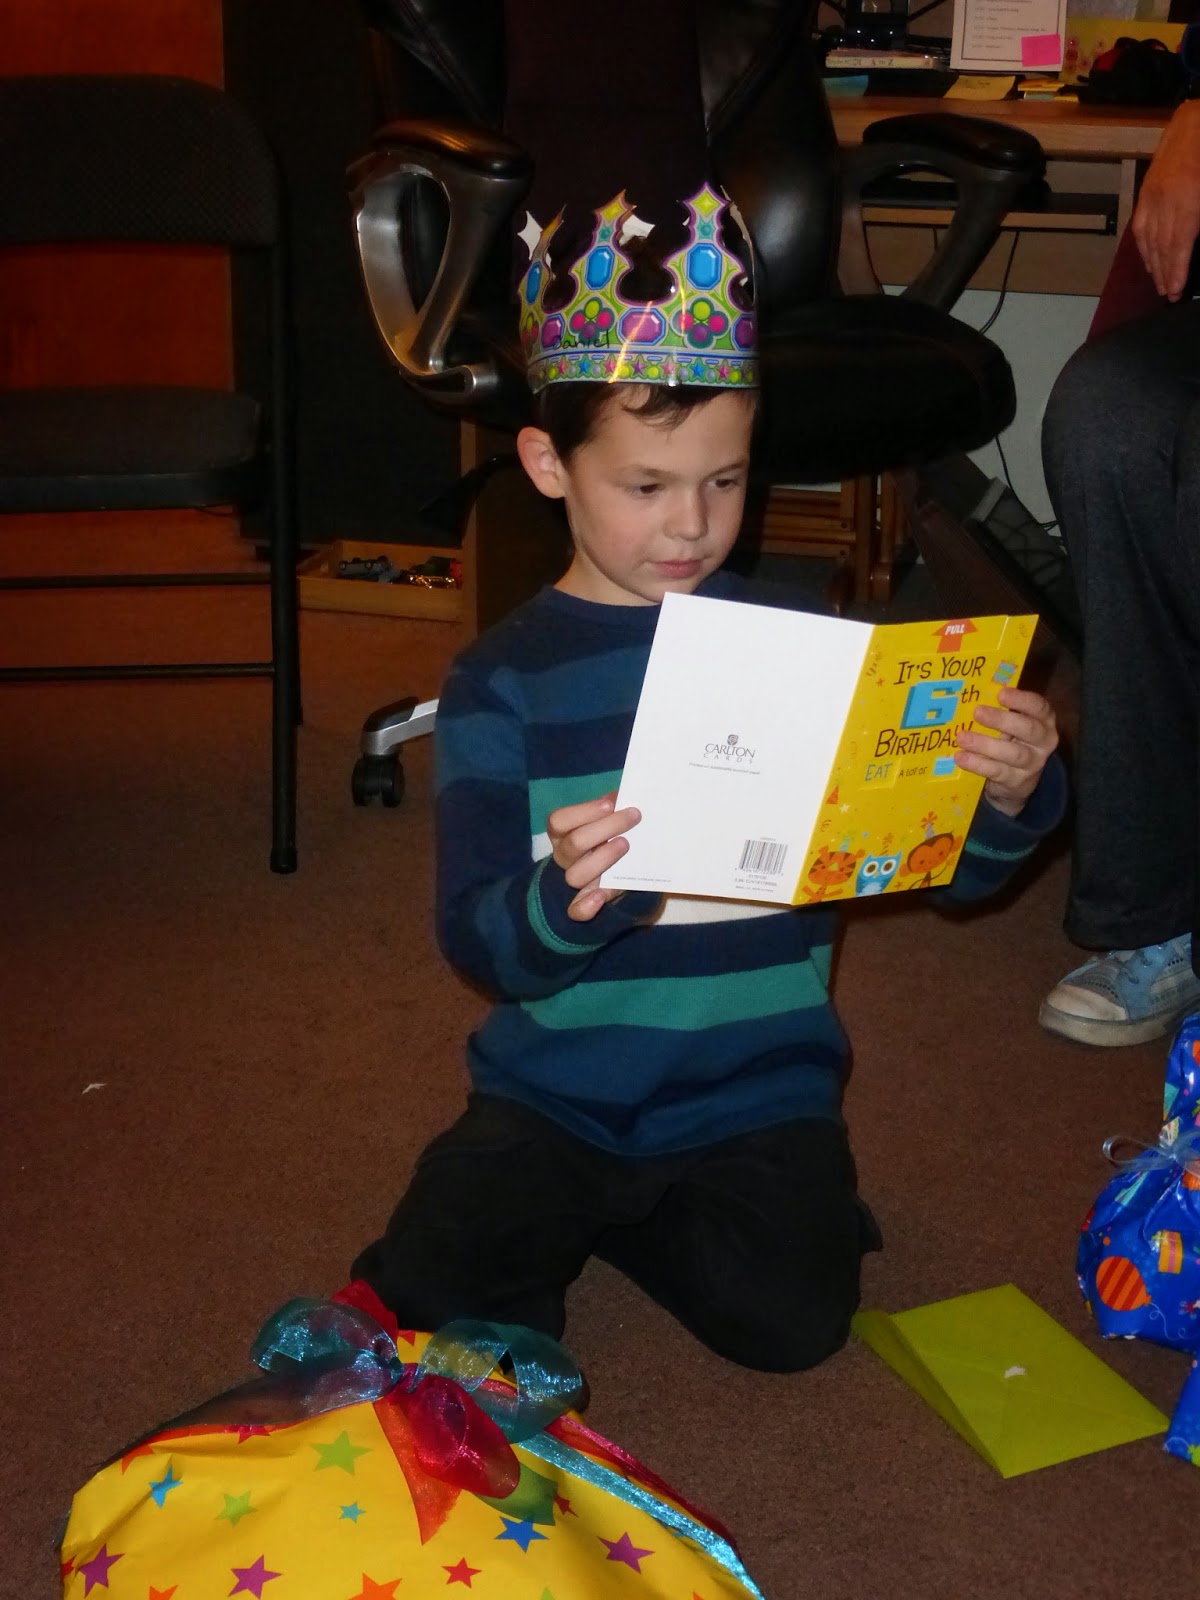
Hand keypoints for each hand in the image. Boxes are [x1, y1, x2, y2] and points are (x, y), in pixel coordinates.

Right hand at [546, 791, 640, 920]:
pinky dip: (585, 906)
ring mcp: (575, 879)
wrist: (617, 866)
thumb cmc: (609, 832)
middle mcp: (564, 856)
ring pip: (576, 875)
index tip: (611, 803)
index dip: (584, 811)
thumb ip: (614, 807)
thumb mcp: (608, 817)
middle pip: (574, 844)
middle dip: (605, 828)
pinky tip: (599, 898)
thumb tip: (629, 792)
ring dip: (602, 859)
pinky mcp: (585, 901)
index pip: (559, 821)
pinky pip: (576, 910)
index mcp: (562, 833)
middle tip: (633, 816)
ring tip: (626, 845)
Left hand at [954, 687, 1057, 817]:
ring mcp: (1032, 763)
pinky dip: (978, 764)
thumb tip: (971, 693)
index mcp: (1044, 721)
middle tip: (977, 712)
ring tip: (962, 737)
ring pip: (1013, 753)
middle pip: (1028, 729)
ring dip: (985, 744)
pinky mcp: (1016, 781)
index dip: (1022, 700)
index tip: (1001, 694)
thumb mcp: (1012, 724)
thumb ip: (1001, 710)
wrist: (1017, 781)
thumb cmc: (1011, 741)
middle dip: (1002, 720)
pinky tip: (961, 757)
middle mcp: (1044, 741)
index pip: (1039, 707)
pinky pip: (997, 771)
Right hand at [1131, 100, 1199, 300]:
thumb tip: (1194, 240)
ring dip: (1152, 263)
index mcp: (1188, 197)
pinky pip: (1141, 223)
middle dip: (1164, 272)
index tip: (1176, 293)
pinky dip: (1143, 245)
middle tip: (1168, 294)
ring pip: (1147, 237)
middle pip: (1161, 245)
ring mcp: (1153, 192)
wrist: (1198, 112)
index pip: (1178, 244)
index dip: (1176, 270)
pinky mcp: (1148, 187)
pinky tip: (1148, 258)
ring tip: (1159, 283)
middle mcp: (1165, 198)